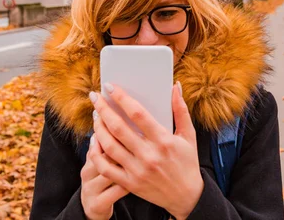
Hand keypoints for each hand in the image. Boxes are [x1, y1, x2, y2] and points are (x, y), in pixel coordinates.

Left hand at [89, 82, 203, 219]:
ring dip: (98, 128)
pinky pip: (106, 168)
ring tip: (95, 115)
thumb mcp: (189, 136)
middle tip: (95, 97)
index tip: (111, 87)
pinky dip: (96, 153)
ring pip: (109, 146)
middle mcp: (149, 155)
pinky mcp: (129, 183)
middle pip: (118, 128)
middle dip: (103, 109)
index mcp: (164, 140)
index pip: (138, 114)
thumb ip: (180, 109)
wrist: (187, 197)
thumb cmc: (188, 163)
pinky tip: (94, 141)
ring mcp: (137, 171)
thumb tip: (175, 85)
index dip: (122, 98)